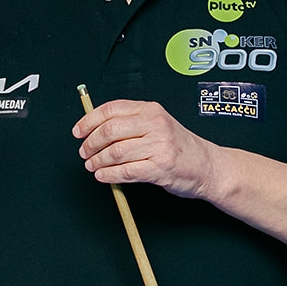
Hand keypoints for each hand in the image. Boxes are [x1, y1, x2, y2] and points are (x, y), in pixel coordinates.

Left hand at [72, 99, 218, 197]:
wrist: (208, 166)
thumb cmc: (179, 147)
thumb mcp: (158, 125)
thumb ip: (131, 123)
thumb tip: (94, 129)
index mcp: (150, 110)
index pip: (111, 109)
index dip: (89, 120)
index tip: (78, 132)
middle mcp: (155, 124)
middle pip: (109, 130)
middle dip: (90, 143)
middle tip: (84, 153)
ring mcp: (159, 145)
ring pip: (115, 152)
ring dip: (98, 162)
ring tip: (92, 166)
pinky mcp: (160, 167)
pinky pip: (126, 171)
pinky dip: (109, 175)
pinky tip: (103, 176)